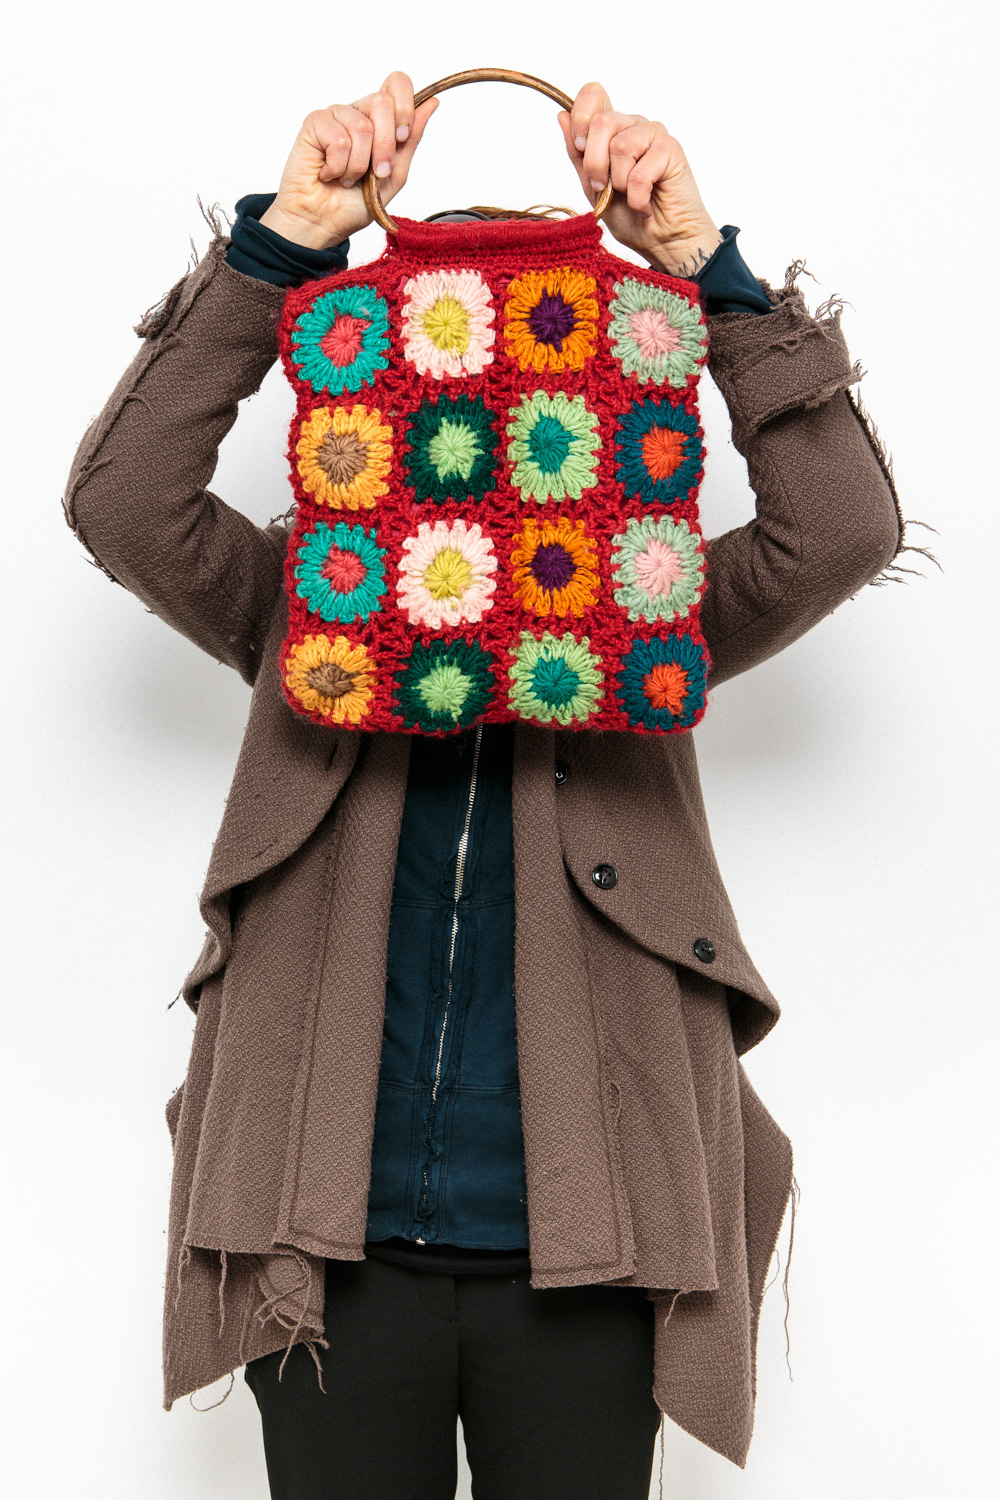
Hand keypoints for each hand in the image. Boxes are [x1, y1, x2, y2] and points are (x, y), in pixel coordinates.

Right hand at [260, 72, 437, 249]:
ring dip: (359, 165)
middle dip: (385, 145)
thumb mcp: (394, 175)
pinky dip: (338, 166)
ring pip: (362, 127)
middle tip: (376, 172)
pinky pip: (339, 139)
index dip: (405, 105)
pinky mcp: (315, 123)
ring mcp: (336, 115)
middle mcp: (358, 112)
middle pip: (383, 101)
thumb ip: (410, 140)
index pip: (397, 84)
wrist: (325, 223)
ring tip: (347, 178)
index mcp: (379, 121)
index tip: (403, 137)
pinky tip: (329, 173)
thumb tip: (431, 103)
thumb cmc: (355, 203)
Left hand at [557, 82, 720, 277]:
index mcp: (613, 130)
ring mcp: (653, 134)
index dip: (581, 117)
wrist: (661, 242)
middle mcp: (633, 126)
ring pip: (620, 145)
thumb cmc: (630, 217)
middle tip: (604, 187)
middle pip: (601, 121)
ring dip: (619, 183)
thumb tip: (562, 115)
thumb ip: (578, 154)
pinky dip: (636, 197)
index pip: (593, 94)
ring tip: (630, 197)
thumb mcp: (592, 187)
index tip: (580, 148)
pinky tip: (645, 205)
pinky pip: (639, 170)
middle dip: (594, 163)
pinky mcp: (671, 149)